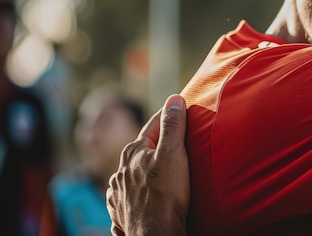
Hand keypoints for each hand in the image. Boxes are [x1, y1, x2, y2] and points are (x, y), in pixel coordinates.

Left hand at [106, 94, 189, 235]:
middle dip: (160, 144)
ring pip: (136, 172)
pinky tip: (148, 193)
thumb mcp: (173, 153)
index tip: (182, 110)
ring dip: (148, 168)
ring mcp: (118, 191)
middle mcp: (120, 170)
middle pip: (145, 149)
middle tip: (179, 142)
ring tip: (164, 171)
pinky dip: (139, 190)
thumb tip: (174, 99)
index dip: (170, 116)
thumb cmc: (165, 194)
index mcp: (133, 152)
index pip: (154, 124)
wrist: (154, 235)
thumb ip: (173, 125)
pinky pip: (130, 193)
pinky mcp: (120, 210)